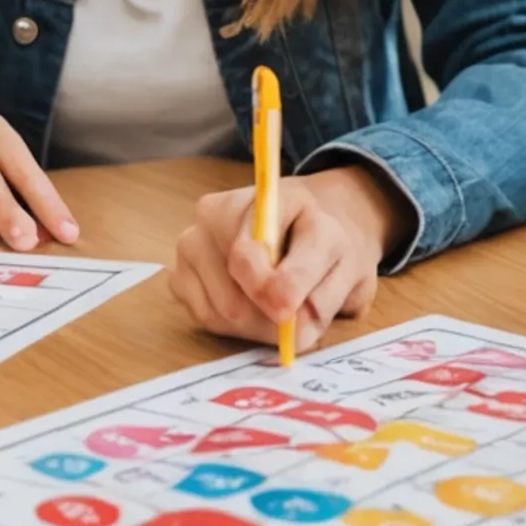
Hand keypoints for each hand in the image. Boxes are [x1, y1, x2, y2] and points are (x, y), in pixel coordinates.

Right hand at [169, 167, 394, 352]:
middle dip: (269, 320)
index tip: (290, 316)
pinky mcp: (179, 270)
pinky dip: (231, 325)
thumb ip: (324, 294)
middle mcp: (218, 212)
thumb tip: (288, 323)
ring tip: (277, 309)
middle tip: (295, 319)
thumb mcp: (346, 266)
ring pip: (219, 312)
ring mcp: (192, 240)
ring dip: (254, 326)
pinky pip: (203, 316)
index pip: (251, 255)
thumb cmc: (325, 246)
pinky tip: (252, 305)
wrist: (305, 227)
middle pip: (234, 295)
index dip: (273, 296)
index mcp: (268, 199)